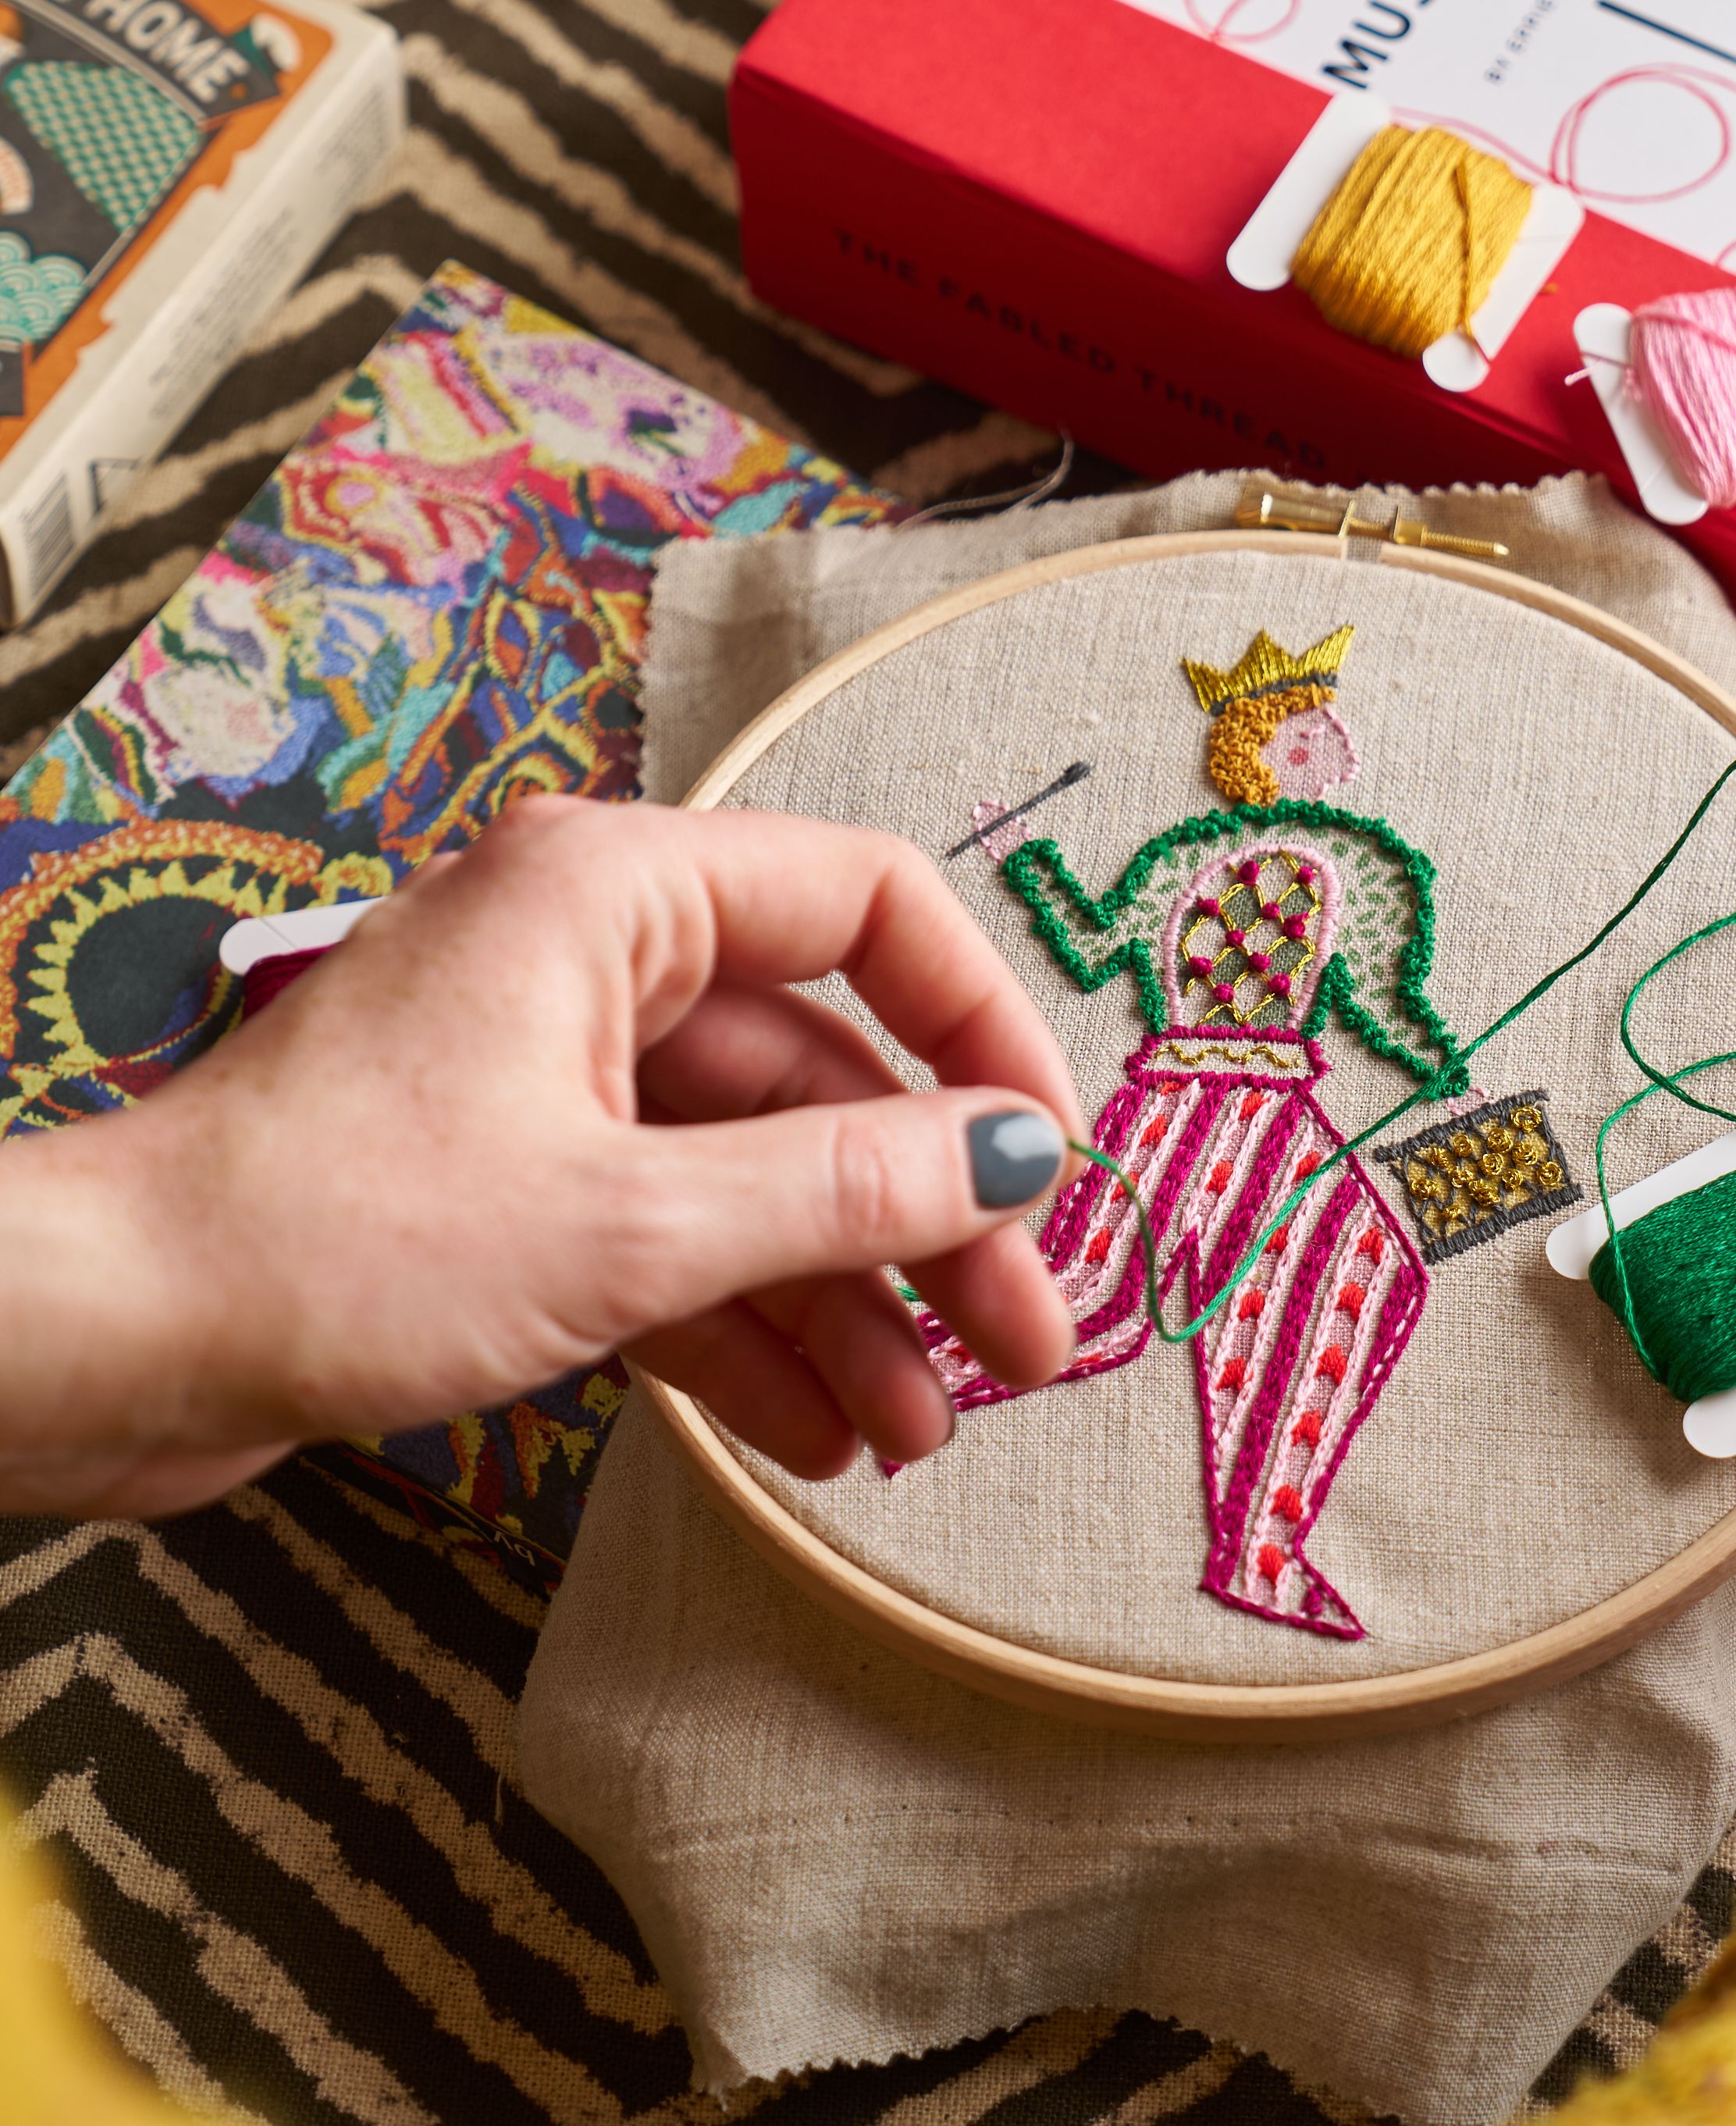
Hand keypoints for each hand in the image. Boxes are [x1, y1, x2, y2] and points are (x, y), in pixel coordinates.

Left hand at [0, 798, 1085, 1515]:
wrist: (98, 1343)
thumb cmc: (338, 1240)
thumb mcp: (627, 1223)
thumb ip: (839, 1189)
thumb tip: (1018, 1157)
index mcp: (618, 894)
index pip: (867, 905)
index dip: (979, 1026)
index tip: (1048, 1156)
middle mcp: (592, 960)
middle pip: (819, 1069)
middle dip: (923, 1213)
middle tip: (1026, 1343)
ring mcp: (548, 1075)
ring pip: (750, 1171)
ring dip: (845, 1297)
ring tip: (927, 1426)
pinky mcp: (506, 1185)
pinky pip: (670, 1235)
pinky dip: (745, 1328)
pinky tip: (822, 1432)